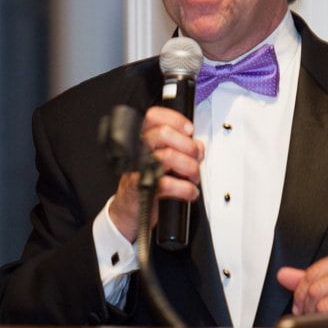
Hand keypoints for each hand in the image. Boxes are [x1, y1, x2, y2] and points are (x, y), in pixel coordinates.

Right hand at [108, 105, 204, 241]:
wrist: (130, 211)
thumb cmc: (146, 183)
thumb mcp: (160, 160)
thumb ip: (179, 148)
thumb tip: (197, 146)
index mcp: (141, 140)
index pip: (153, 117)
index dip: (174, 120)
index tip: (188, 129)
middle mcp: (137, 151)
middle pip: (163, 133)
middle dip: (187, 146)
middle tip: (195, 157)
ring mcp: (138, 168)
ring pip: (168, 156)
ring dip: (190, 168)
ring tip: (193, 178)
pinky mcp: (142, 187)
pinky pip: (168, 183)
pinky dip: (186, 189)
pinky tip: (189, 192)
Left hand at [276, 248, 327, 327]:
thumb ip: (310, 278)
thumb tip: (283, 275)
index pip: (312, 273)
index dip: (300, 292)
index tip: (299, 304)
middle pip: (315, 290)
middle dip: (307, 308)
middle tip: (310, 316)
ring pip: (325, 306)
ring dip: (319, 319)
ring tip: (325, 322)